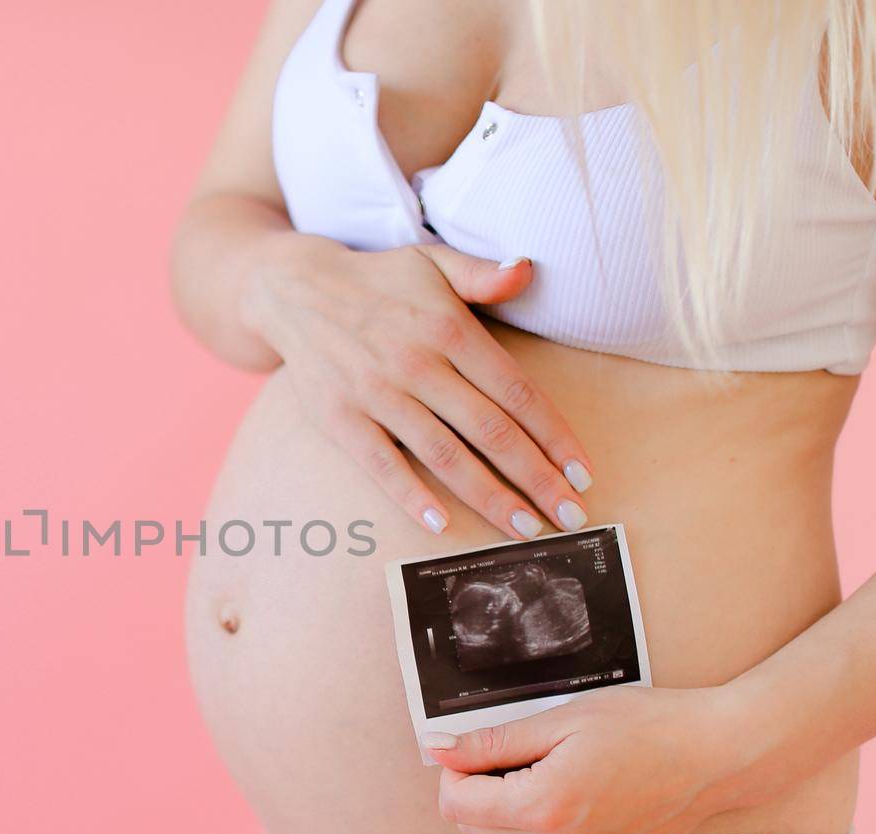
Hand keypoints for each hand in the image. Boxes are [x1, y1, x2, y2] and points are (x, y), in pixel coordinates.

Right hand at [241, 234, 594, 539]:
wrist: (292, 291)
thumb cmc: (377, 280)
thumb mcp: (432, 261)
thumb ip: (482, 273)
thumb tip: (528, 270)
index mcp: (449, 329)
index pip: (517, 392)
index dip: (553, 436)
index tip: (582, 472)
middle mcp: (417, 365)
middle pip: (491, 432)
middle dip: (536, 478)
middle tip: (571, 517)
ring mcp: (378, 396)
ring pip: (446, 455)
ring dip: (490, 496)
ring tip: (525, 528)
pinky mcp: (342, 420)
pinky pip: (382, 465)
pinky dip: (412, 496)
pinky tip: (442, 525)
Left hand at [423, 686, 747, 833]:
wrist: (719, 756)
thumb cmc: (644, 726)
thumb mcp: (560, 720)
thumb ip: (491, 742)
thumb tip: (436, 749)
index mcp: (544, 809)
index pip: (454, 803)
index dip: (456, 769)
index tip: (483, 745)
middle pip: (474, 826)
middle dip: (481, 788)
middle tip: (524, 751)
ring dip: (513, 806)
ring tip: (561, 770)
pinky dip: (546, 823)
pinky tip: (584, 793)